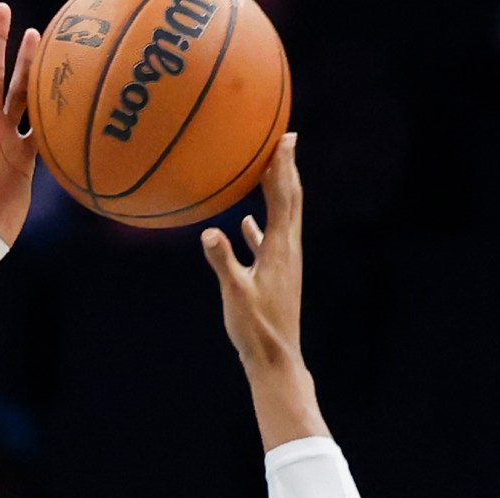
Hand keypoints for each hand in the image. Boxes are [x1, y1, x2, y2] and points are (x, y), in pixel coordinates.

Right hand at [200, 134, 302, 372]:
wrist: (276, 358)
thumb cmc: (256, 329)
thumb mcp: (235, 295)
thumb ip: (223, 262)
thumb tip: (209, 233)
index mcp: (280, 249)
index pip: (283, 198)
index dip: (283, 167)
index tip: (285, 138)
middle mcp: (287, 250)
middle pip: (290, 199)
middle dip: (286, 168)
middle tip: (286, 138)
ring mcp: (282, 262)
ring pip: (281, 216)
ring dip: (276, 191)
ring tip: (269, 170)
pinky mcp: (274, 275)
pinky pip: (267, 240)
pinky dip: (259, 225)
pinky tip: (246, 221)